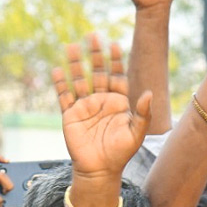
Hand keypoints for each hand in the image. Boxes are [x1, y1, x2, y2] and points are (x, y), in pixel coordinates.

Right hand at [54, 36, 149, 179]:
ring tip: (72, 46)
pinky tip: (57, 70)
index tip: (114, 44)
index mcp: (118, 102)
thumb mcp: (136, 133)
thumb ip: (143, 113)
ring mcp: (85, 106)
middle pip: (97, 72)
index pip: (117, 76)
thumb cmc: (120, 153)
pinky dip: (60, 84)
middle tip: (93, 35)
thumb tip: (149, 93)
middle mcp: (101, 101)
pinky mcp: (70, 115)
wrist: (100, 170)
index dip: (115, 60)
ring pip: (79, 79)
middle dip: (95, 55)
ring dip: (75, 64)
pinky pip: (64, 96)